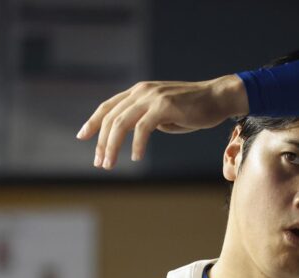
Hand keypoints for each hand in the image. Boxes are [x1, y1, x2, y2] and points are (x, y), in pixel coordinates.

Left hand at [76, 74, 248, 169]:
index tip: (82, 137)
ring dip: (113, 146)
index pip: (108, 107)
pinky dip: (136, 144)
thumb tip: (130, 134)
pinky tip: (135, 157)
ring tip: (110, 165)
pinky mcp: (164, 106)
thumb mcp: (162, 113)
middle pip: (111, 118)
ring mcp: (152, 97)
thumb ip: (144, 119)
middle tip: (100, 163)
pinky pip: (143, 128)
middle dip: (102, 143)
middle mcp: (141, 91)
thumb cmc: (192, 109)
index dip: (93, 122)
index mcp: (138, 92)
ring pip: (121, 123)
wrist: (217, 99)